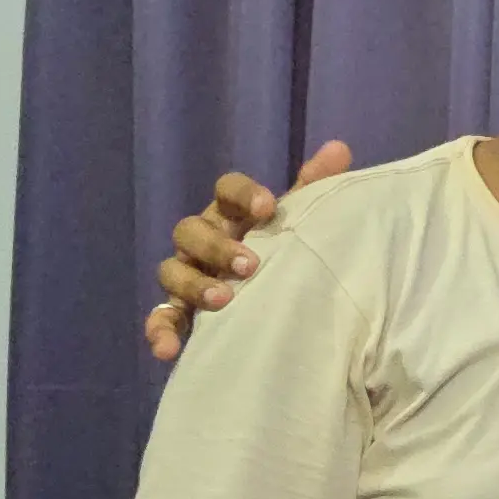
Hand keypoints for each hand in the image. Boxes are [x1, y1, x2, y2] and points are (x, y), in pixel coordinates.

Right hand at [143, 140, 350, 360]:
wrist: (281, 301)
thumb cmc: (288, 252)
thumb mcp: (302, 223)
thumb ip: (316, 189)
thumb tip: (338, 148)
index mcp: (231, 213)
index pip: (226, 189)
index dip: (243, 194)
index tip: (268, 207)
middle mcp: (202, 240)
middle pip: (191, 229)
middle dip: (217, 246)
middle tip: (250, 265)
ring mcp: (187, 275)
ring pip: (171, 271)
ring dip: (194, 284)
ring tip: (224, 301)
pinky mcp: (179, 313)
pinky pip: (160, 319)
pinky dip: (160, 332)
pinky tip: (168, 350)